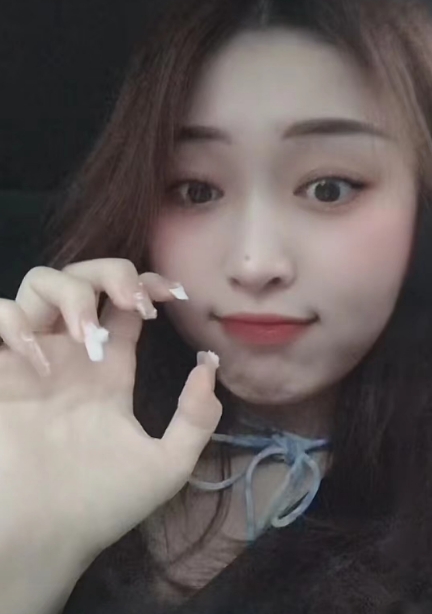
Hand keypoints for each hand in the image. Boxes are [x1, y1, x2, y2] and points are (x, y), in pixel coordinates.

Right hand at [0, 259, 221, 560]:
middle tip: (136, 302)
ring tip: (87, 333)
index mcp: (109, 368)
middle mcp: (72, 354)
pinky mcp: (0, 372)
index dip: (149, 284)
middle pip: (84, 277)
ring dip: (70, 293)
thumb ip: (195, 419)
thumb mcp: (165, 466)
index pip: (126, 303)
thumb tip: (210, 366)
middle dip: (111, 273)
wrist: (46, 539)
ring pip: (40, 283)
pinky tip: (38, 362)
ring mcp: (33, 358)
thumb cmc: (100, 505)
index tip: (175, 294)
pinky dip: (15, 325)